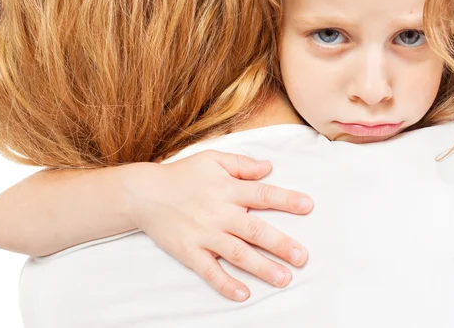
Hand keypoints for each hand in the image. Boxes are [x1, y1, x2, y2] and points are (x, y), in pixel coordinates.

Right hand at [123, 150, 313, 301]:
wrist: (144, 193)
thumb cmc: (182, 174)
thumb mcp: (213, 159)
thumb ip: (242, 164)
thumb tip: (268, 167)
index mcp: (228, 190)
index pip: (263, 194)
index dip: (287, 200)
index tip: (308, 206)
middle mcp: (220, 213)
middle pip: (255, 230)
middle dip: (281, 244)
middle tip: (302, 257)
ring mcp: (204, 235)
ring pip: (237, 254)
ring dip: (262, 267)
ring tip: (284, 278)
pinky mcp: (189, 252)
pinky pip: (210, 271)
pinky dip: (225, 283)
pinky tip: (243, 294)